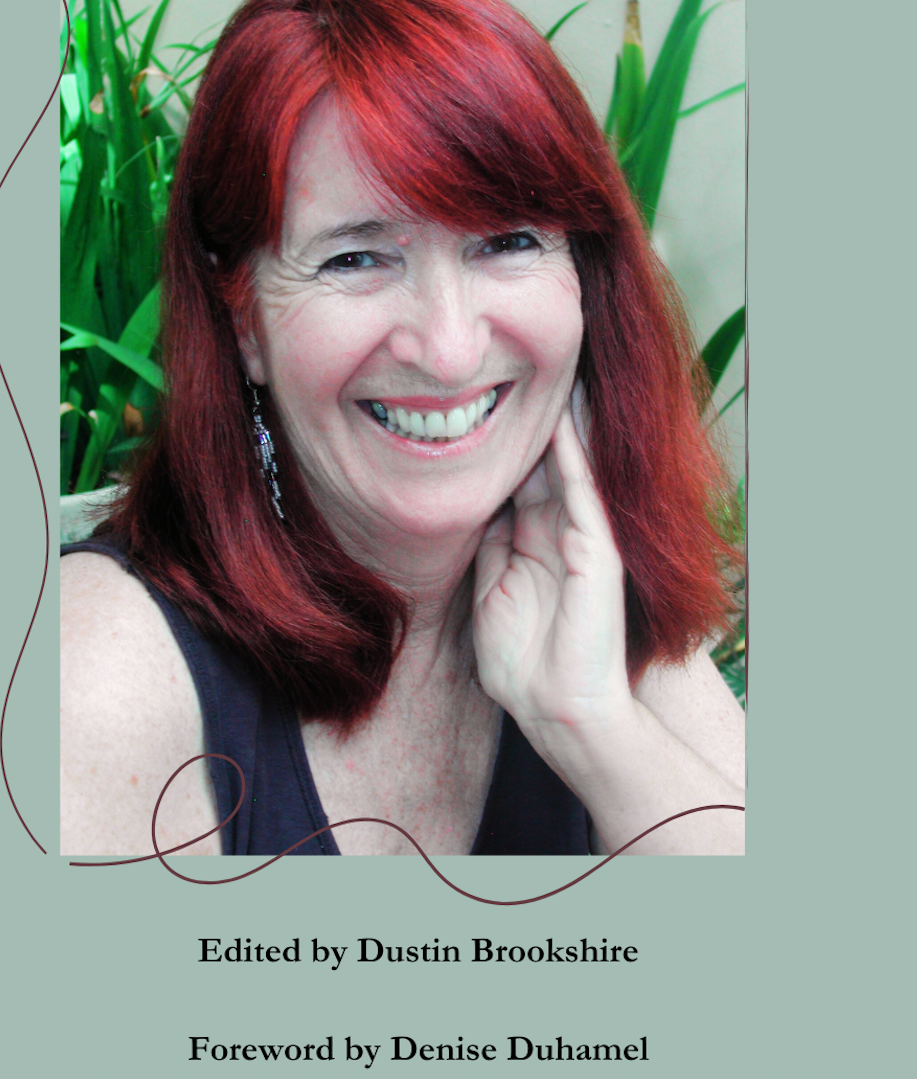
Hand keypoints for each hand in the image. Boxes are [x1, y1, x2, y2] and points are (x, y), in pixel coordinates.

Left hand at [472, 401, 633, 739]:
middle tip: (530, 368)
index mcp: (532, 545)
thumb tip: (478, 510)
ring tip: (558, 374)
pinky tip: (563, 423)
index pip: (520, 481)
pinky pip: (583, 493)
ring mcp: (582, 541)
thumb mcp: (489, 597)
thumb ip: (489, 551)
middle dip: (537, 421)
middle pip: (545, 464)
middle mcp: (559, 536)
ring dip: (563, 425)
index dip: (508, 444)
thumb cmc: (521, 667)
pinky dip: (574, 458)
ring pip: (570, 469)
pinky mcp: (598, 552)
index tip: (490, 401)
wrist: (555, 710)